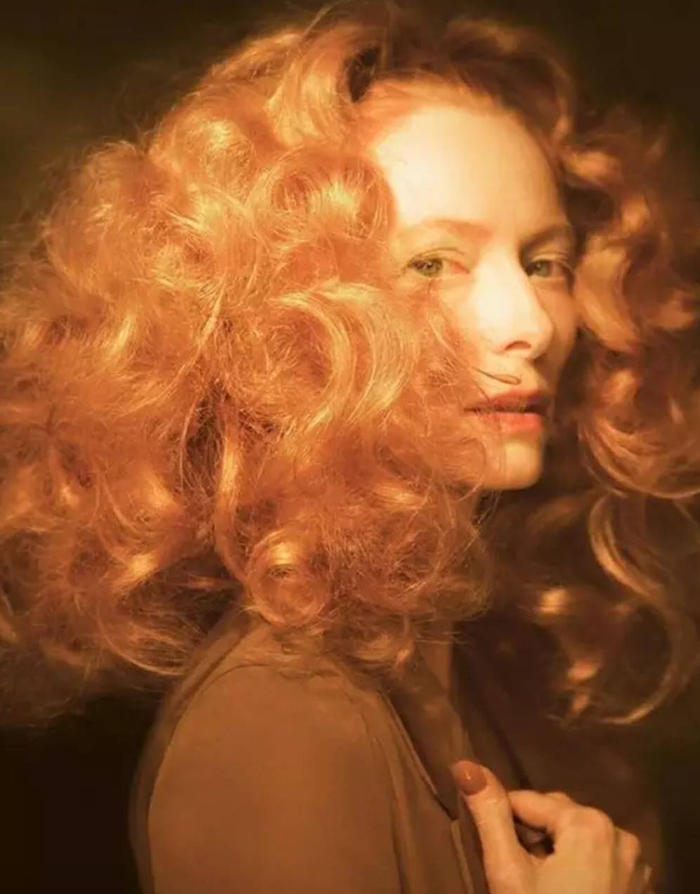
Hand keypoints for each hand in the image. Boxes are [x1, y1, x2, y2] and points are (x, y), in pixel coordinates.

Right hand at [451, 760, 654, 893]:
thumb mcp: (508, 872)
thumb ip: (489, 814)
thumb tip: (463, 763)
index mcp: (587, 822)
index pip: (525, 802)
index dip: (504, 828)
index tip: (497, 859)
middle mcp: (619, 833)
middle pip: (555, 817)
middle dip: (531, 838)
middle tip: (517, 876)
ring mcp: (635, 863)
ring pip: (576, 838)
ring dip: (554, 852)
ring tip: (538, 887)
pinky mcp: (639, 887)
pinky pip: (599, 860)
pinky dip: (579, 869)